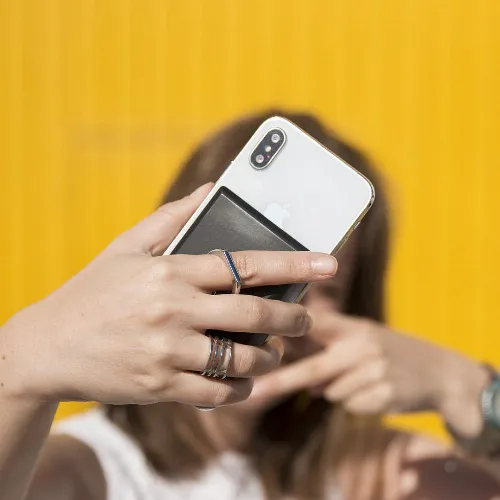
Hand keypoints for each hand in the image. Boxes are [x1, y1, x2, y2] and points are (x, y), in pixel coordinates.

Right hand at [0, 184, 337, 408]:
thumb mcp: (126, 245)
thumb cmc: (93, 290)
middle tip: (308, 318)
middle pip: (253, 313)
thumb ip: (172, 215)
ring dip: (269, 356)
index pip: (246, 264)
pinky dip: (240, 387)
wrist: (48, 345)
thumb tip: (212, 186)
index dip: (293, 264)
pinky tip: (244, 379)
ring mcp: (168, 352)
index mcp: (171, 271)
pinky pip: (217, 392)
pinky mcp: (161, 387)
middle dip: (292, 317)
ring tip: (275, 350)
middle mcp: (173, 311)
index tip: (328, 264)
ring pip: (241, 358)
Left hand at [251, 310, 487, 433]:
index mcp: (353, 327)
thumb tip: (305, 379)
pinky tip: (374, 390)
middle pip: (311, 369)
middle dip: (280, 382)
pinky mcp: (381, 397)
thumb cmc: (390, 351)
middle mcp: (360, 347)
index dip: (285, 328)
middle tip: (253, 394)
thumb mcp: (363, 337)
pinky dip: (354, 401)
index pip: (313, 325)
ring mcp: (372, 374)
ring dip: (335, 389)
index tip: (256, 334)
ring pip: (330, 391)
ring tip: (362, 377)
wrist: (440, 372)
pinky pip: (349, 404)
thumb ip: (331, 348)